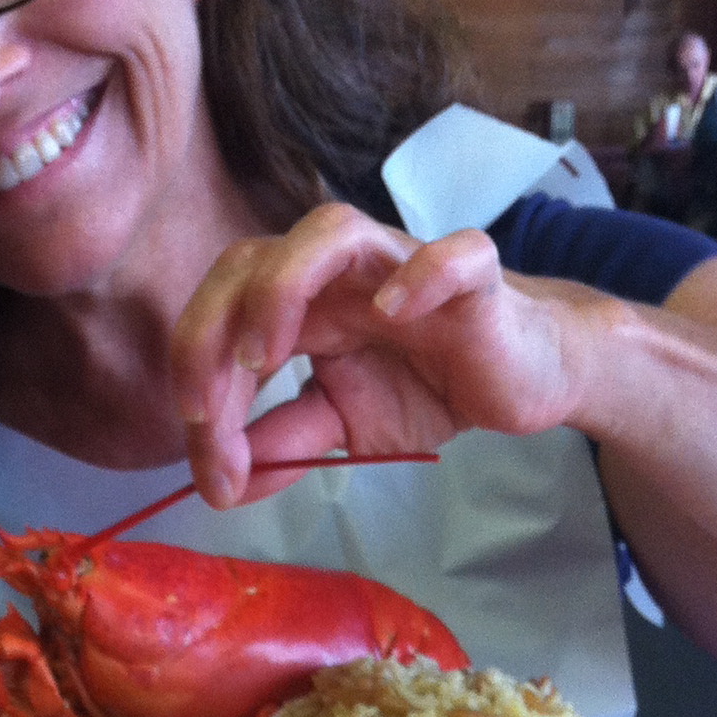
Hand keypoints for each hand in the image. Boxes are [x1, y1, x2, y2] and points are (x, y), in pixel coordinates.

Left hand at [169, 204, 598, 509]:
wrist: (521, 380)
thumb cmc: (425, 387)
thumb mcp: (338, 427)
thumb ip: (279, 446)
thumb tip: (217, 485)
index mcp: (300, 303)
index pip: (224, 313)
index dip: (196, 375)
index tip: (201, 455)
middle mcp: (339, 273)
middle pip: (254, 258)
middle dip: (210, 329)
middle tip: (203, 409)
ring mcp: (403, 264)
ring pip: (331, 230)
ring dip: (280, 287)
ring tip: (265, 357)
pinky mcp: (474, 280)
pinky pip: (452, 253)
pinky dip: (420, 274)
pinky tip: (392, 311)